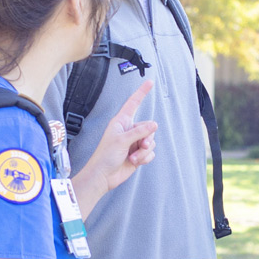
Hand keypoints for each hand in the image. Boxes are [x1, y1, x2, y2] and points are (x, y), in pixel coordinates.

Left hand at [73, 81, 157, 210]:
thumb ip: (140, 131)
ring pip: (151, 142)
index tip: (149, 82)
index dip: (141, 92)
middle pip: (149, 128)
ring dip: (144, 151)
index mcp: (121, 122)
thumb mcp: (122, 140)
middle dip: (147, 138)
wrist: (103, 176)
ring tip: (133, 157)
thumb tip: (154, 124)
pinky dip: (144, 158)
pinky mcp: (137, 154)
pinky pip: (150, 153)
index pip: (133, 103)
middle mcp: (129, 130)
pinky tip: (134, 162)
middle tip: (141, 145)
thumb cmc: (105, 156)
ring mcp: (134, 143)